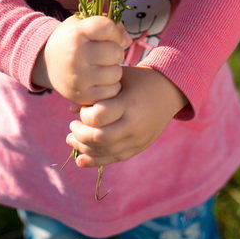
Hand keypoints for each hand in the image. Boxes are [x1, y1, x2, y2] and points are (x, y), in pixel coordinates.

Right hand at [31, 15, 128, 104]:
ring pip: (116, 73)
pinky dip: (110, 85)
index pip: (107, 27)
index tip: (109, 34)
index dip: (114, 31)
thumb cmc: (71, 39)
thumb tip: (128, 40)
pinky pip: (111, 91)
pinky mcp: (82, 96)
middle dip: (116, 50)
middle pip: (115, 52)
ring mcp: (78, 78)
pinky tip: (101, 79)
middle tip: (106, 52)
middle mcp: (76, 55)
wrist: (46, 63)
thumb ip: (108, 25)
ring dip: (114, 68)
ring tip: (103, 65)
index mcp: (76, 34)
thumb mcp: (83, 25)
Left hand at [66, 65, 187, 166]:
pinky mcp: (138, 147)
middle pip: (100, 138)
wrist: (168, 91)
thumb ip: (96, 91)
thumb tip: (70, 109)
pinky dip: (95, 160)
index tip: (83, 108)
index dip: (85, 114)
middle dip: (80, 134)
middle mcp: (134, 124)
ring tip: (72, 139)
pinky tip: (81, 159)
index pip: (99, 116)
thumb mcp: (118, 78)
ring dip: (84, 148)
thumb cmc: (139, 80)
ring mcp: (137, 139)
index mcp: (128, 103)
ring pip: (105, 152)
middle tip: (72, 126)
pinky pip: (114, 159)